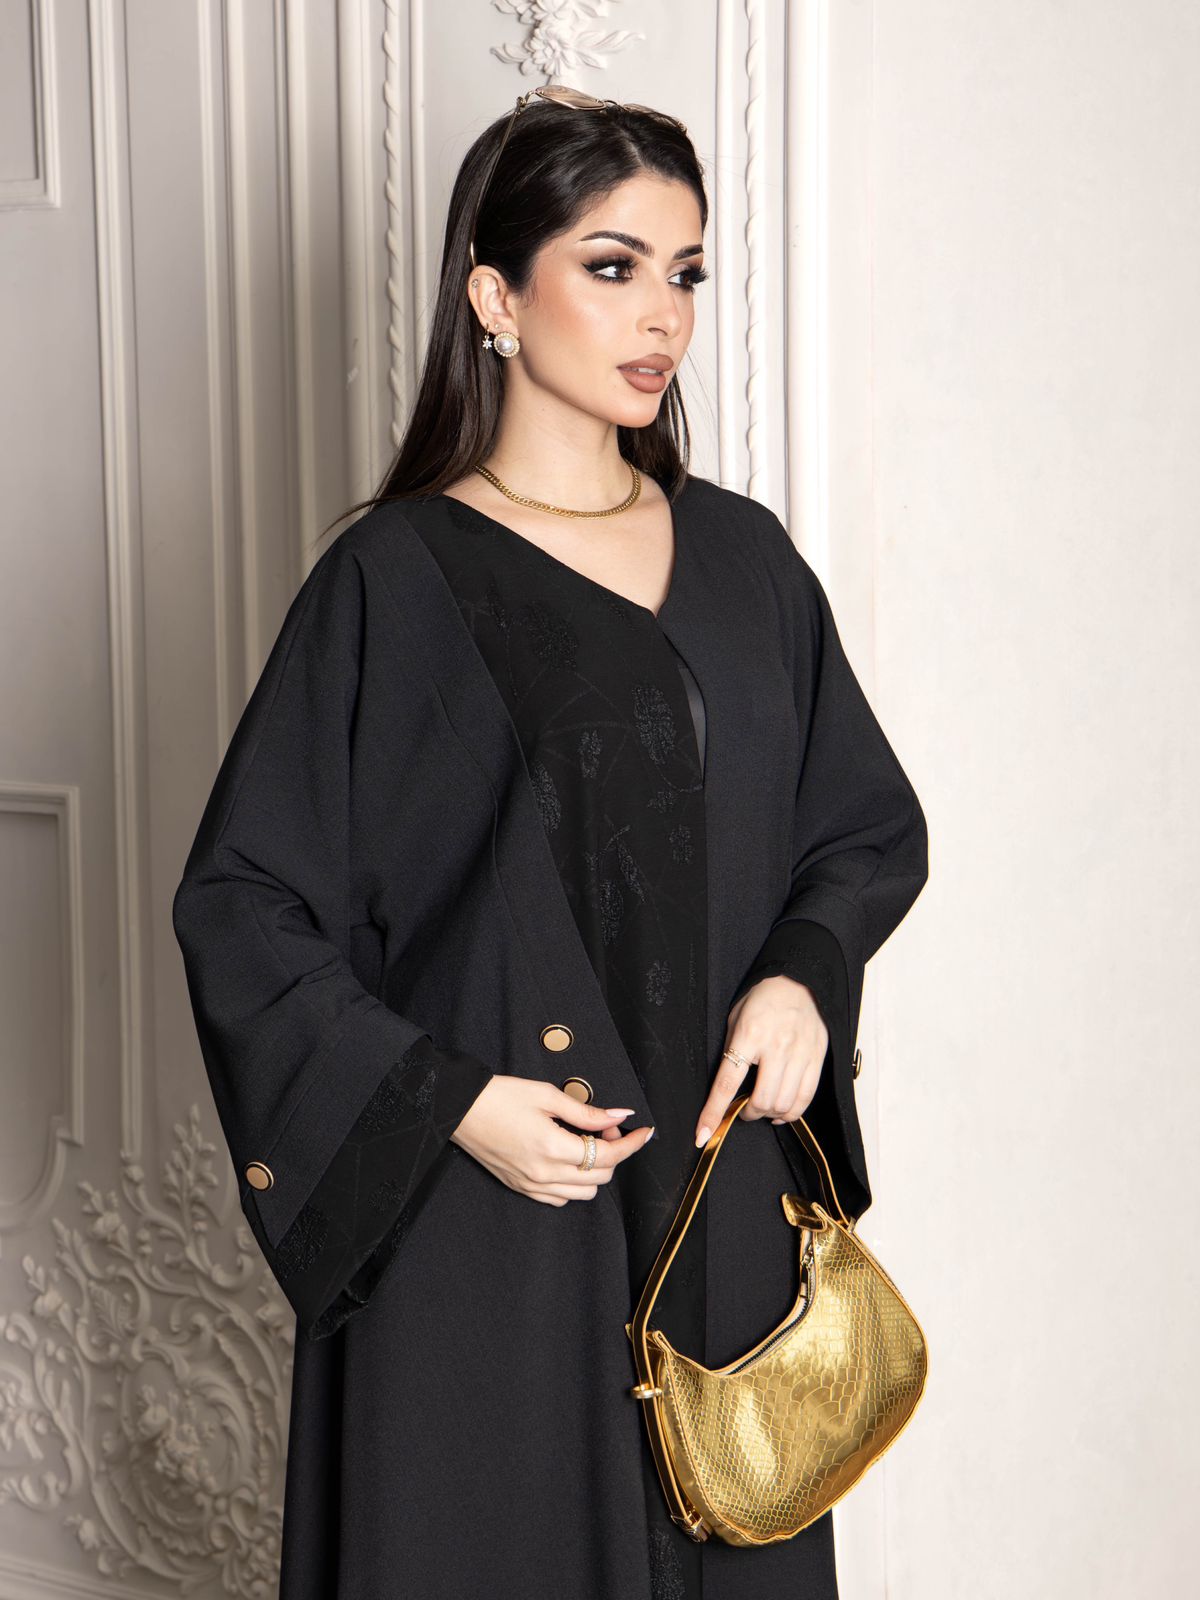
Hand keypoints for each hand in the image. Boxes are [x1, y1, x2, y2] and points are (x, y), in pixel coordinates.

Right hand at [451, 1076, 654, 1204]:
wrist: (459, 1109)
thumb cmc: (500, 1096)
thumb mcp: (547, 1095)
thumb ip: (587, 1111)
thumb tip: (620, 1116)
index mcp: (553, 1148)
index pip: (609, 1156)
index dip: (632, 1144)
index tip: (645, 1132)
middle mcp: (544, 1174)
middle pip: (601, 1177)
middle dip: (614, 1152)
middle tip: (606, 1128)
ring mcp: (531, 1185)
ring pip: (584, 1193)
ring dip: (595, 1170)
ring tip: (585, 1143)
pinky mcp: (521, 1188)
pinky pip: (560, 1198)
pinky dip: (573, 1183)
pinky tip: (568, 1159)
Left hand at [693, 975, 828, 1147]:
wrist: (799, 981)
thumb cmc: (763, 1000)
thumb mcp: (736, 1019)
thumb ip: (732, 1051)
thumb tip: (727, 1089)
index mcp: (749, 1035)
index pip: (727, 1083)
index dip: (714, 1113)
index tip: (703, 1135)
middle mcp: (776, 1046)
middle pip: (762, 1100)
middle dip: (748, 1114)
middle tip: (743, 1111)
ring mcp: (800, 1053)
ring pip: (785, 1103)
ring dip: (769, 1115)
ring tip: (762, 1110)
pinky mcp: (817, 1058)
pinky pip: (806, 1098)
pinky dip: (792, 1113)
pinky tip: (782, 1113)